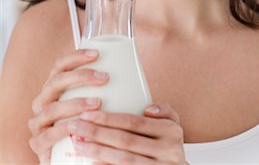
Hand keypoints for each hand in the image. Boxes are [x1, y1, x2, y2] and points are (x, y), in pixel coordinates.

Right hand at [28, 49, 108, 163]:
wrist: (69, 158)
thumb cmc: (88, 125)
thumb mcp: (95, 106)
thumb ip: (109, 94)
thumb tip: (141, 87)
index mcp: (54, 87)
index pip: (61, 65)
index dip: (76, 57)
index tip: (97, 54)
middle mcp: (43, 101)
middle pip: (56, 81)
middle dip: (80, 76)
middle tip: (104, 77)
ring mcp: (38, 122)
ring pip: (52, 108)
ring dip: (75, 103)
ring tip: (98, 102)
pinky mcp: (38, 143)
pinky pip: (49, 135)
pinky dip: (64, 130)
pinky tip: (80, 127)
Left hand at [67, 102, 185, 163]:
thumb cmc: (167, 145)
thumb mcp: (173, 125)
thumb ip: (165, 111)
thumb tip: (148, 109)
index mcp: (172, 131)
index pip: (134, 122)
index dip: (109, 118)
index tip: (87, 113)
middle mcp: (169, 152)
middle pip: (125, 141)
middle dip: (97, 133)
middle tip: (75, 126)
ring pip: (123, 160)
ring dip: (96, 151)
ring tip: (77, 143)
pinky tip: (91, 163)